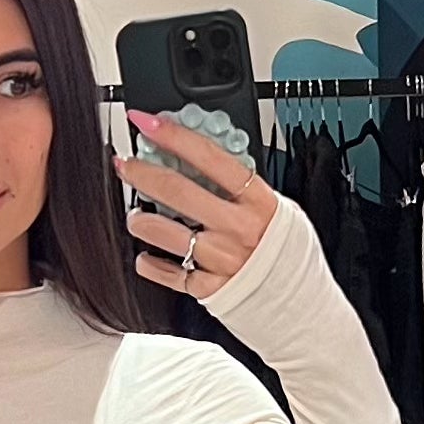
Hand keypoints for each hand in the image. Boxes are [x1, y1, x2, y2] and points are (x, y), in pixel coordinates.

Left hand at [114, 111, 273, 298]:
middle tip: (125, 165)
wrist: (298, 299)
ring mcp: (222, 259)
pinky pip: (171, 274)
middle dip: (143, 173)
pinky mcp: (210, 288)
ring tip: (136, 217)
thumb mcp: (272, 207)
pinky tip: (146, 257)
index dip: (174, 137)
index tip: (148, 124)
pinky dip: (151, 265)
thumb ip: (239, 187)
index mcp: (257, 200)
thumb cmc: (283, 250)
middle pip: (179, 192)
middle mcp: (237, 228)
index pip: (209, 158)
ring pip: (166, 234)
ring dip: (141, 221)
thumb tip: (201, 160)